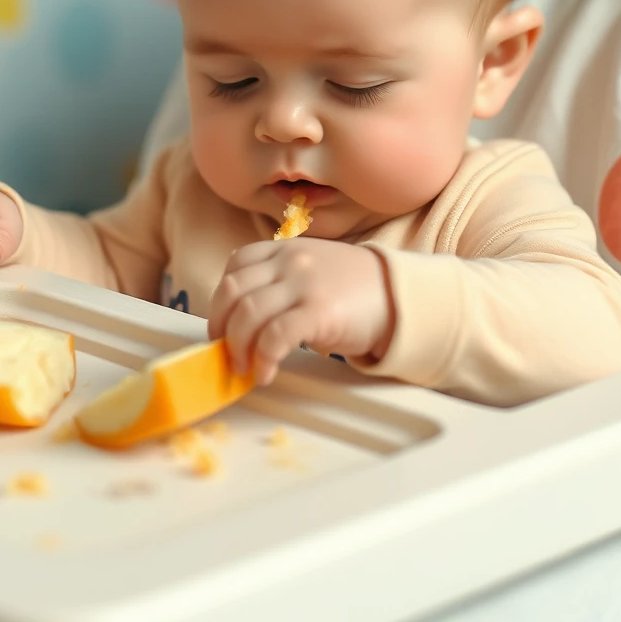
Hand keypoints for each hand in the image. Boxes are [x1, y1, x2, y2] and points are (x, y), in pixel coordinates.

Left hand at [207, 238, 394, 385]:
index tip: (222, 325)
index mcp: (284, 249)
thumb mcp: (311, 269)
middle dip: (220, 326)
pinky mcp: (319, 310)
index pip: (236, 266)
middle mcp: (289, 260)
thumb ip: (278, 281)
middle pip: (232, 291)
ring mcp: (304, 283)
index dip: (221, 300)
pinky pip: (275, 335)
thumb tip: (242, 321)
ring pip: (248, 314)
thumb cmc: (353, 289)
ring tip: (245, 367)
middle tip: (226, 352)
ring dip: (238, 347)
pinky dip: (263, 358)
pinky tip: (266, 373)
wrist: (399, 295)